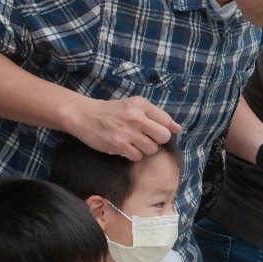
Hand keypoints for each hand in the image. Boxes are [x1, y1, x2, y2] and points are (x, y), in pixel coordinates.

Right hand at [66, 96, 180, 160]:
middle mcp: (136, 117)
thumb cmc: (111, 111)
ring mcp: (127, 132)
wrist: (84, 116)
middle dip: (157, 140)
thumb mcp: (134, 105)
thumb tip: (178, 128)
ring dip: (144, 149)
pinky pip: (137, 156)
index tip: (154, 131)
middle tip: (145, 138)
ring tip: (133, 142)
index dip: (164, 129)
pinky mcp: (118, 145)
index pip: (167, 121)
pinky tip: (125, 147)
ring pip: (151, 149)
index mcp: (141, 105)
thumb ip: (156, 115)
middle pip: (163, 137)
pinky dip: (133, 154)